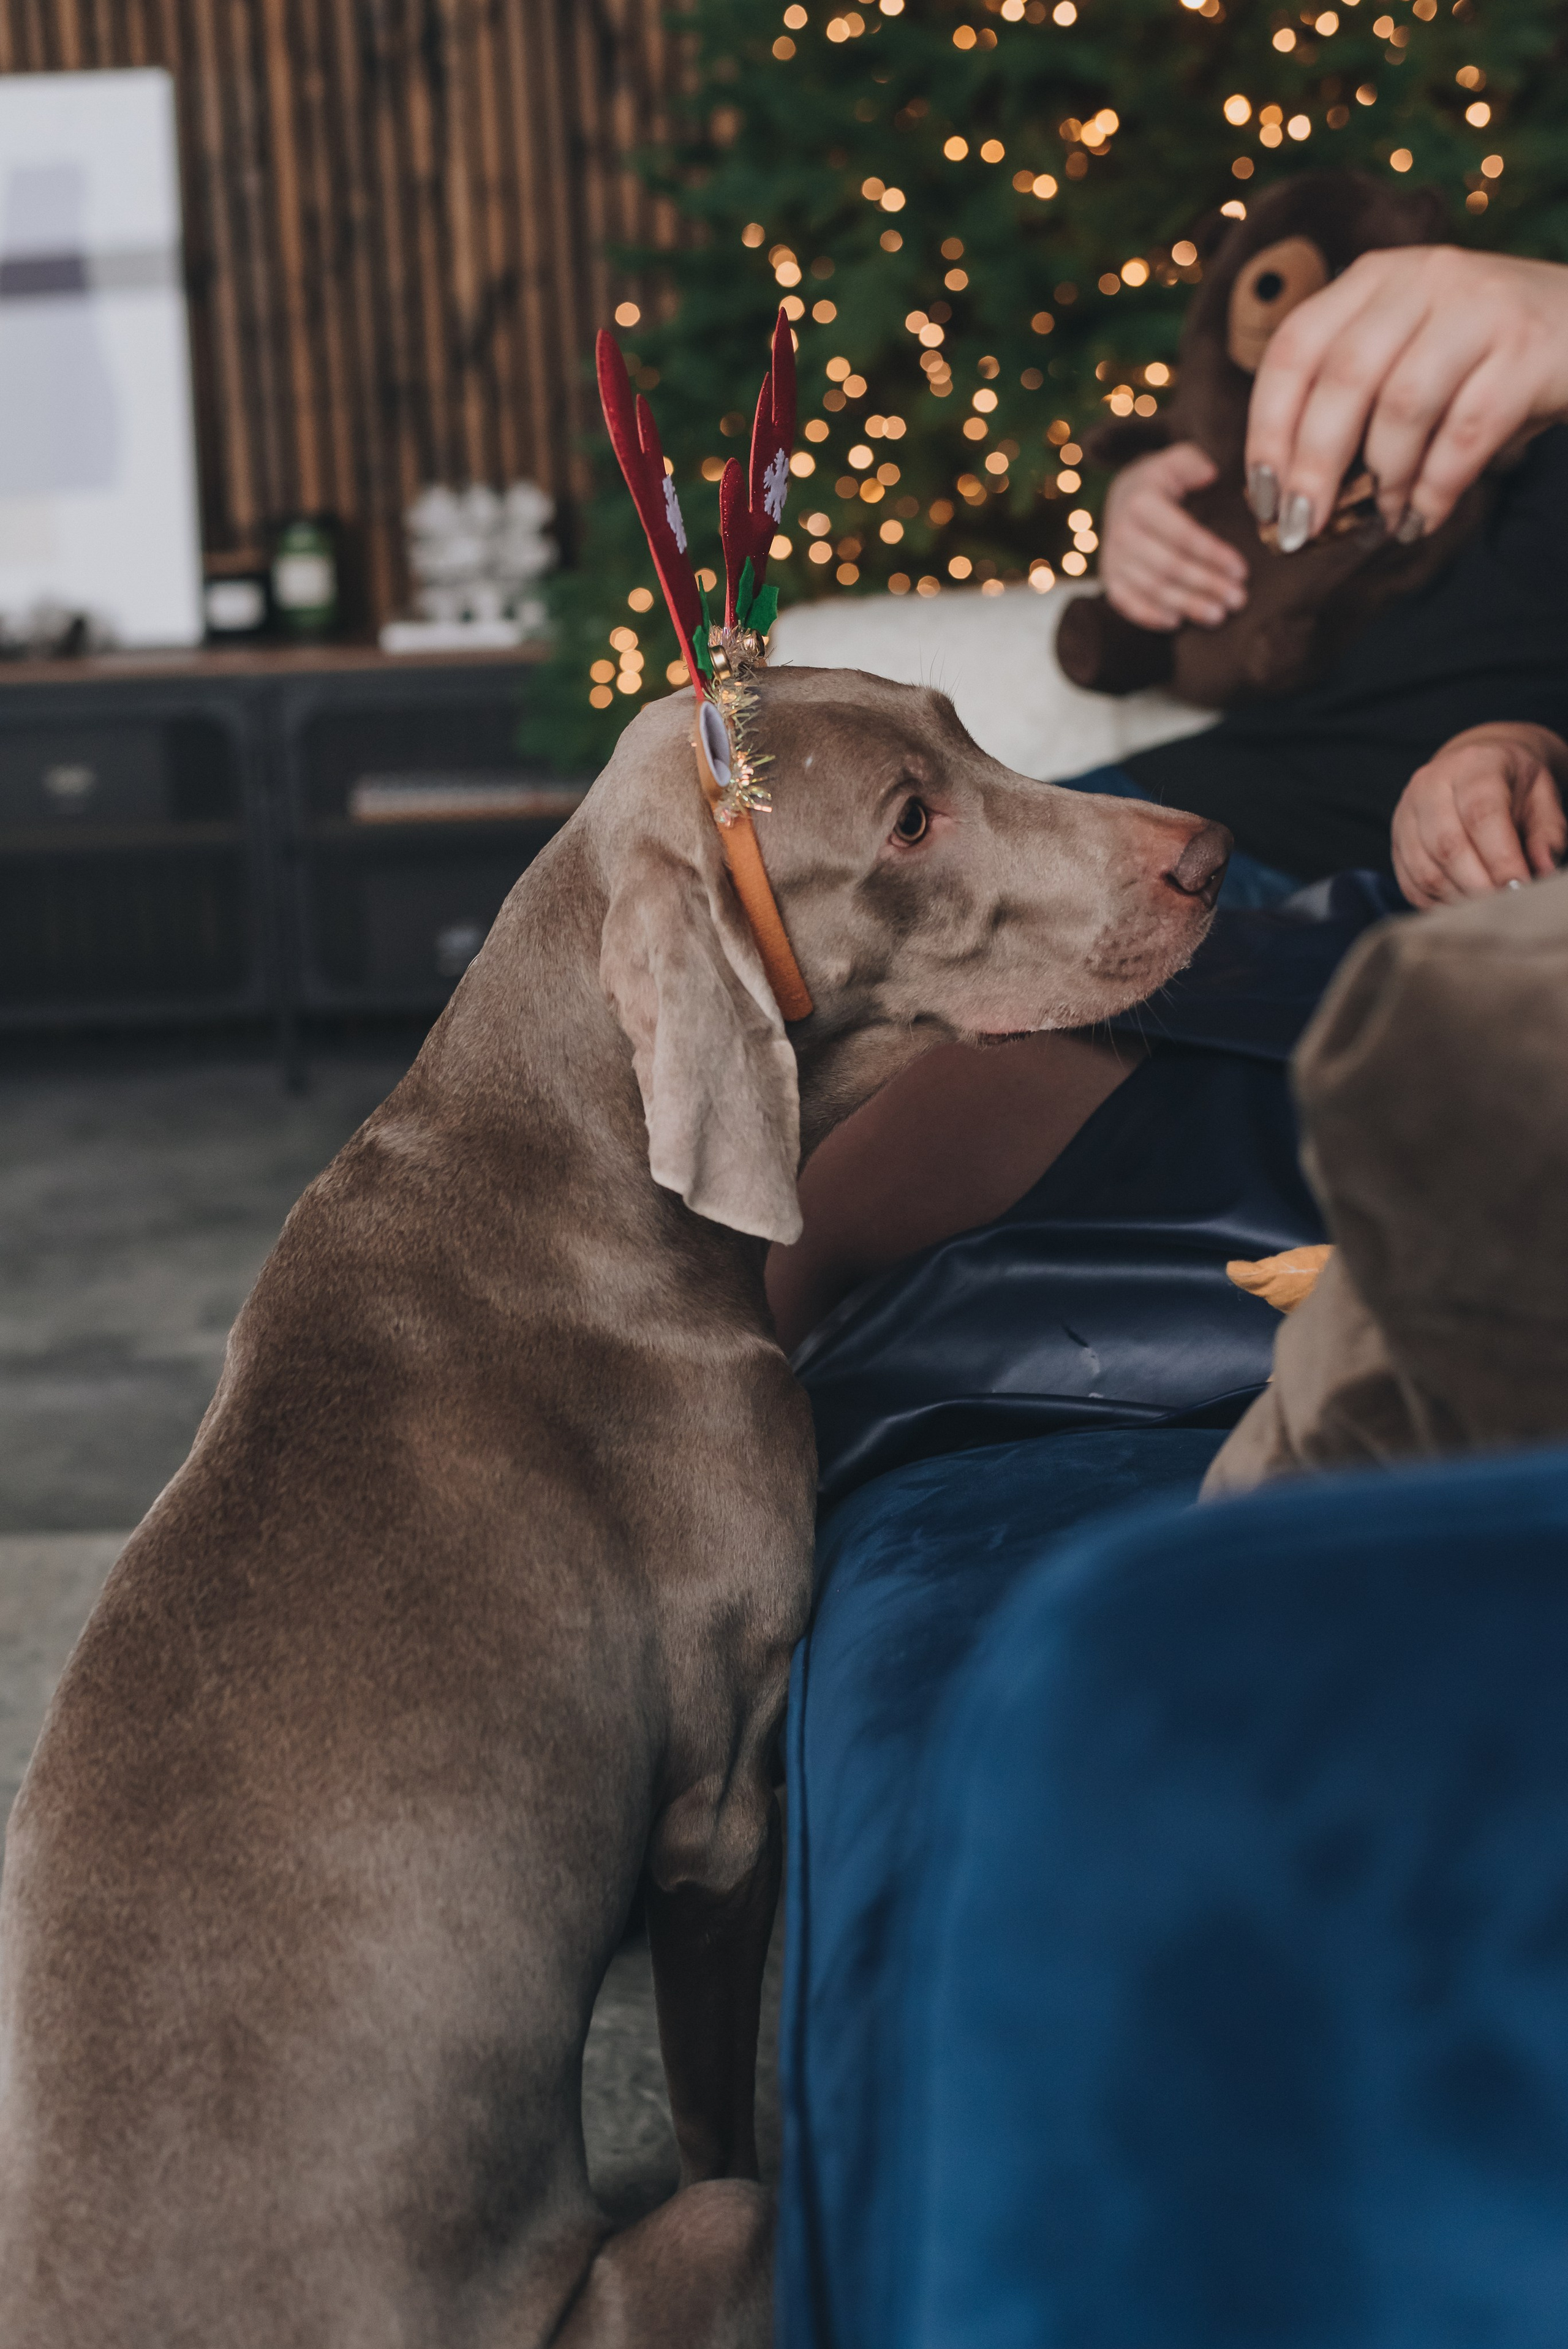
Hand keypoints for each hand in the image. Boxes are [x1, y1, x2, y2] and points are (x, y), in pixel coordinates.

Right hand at [1099, 441, 1249, 630]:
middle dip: (1207, 585)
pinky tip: (1177, 622)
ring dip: (1187, 605)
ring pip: (1153, 588)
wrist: (1122, 497)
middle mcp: (1122, 531)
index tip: (1242, 570)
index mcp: (1141, 502)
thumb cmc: (1162, 481)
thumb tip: (1210, 474)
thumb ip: (1193, 462)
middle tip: (1238, 599)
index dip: (1214, 555)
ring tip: (1218, 615)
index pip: (1183, 535)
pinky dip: (1151, 616)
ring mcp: (1113, 558)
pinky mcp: (1109, 578)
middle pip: (1170, 567)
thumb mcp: (1177, 461)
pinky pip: (1127, 603)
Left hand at [1246, 247, 1567, 551]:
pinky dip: (1435, 490)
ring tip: (1378, 524)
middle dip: (1312, 466)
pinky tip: (1421, 521)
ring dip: (1381, 482)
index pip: (1296, 347)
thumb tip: (1290, 497)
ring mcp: (1480, 307)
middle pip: (1343, 378)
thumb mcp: (1408, 355)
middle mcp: (1424, 278)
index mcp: (1376, 278)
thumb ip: (1353, 401)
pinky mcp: (1529, 350)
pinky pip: (1466, 434)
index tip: (1261, 494)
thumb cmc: (1482, 359)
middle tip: (1299, 529)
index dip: (1268, 427)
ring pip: (1402, 405)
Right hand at [1392, 723, 1567, 908]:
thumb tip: (1544, 870)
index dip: (1501, 858)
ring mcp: (1406, 814)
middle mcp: (1430, 785)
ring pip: (1425, 870)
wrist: (1474, 766)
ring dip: (1458, 898)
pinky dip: (1437, 904)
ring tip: (1486, 909)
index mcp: (1472, 765)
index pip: (1481, 815)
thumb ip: (1547, 833)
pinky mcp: (1396, 842)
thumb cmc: (1512, 785)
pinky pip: (1410, 883)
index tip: (1521, 887)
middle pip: (1447, 846)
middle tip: (1505, 905)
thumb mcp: (1542, 797)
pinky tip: (1462, 907)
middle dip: (1479, 885)